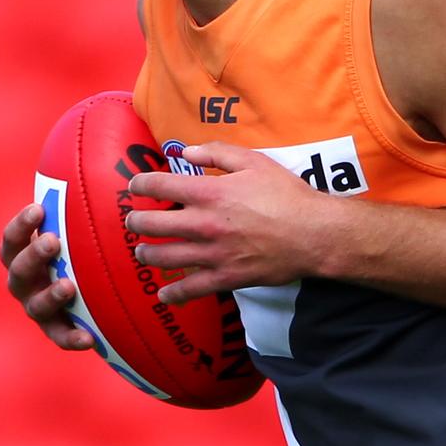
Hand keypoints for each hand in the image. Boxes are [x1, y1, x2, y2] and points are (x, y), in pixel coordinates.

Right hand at [0, 203, 93, 349]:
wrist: (93, 283)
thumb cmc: (83, 239)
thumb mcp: (80, 218)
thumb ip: (87, 193)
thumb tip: (109, 144)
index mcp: (26, 250)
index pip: (13, 236)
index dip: (21, 224)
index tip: (38, 208)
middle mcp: (26, 279)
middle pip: (18, 269)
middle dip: (33, 254)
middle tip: (52, 241)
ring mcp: (38, 305)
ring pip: (35, 305)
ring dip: (50, 295)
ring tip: (68, 286)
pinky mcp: (58, 328)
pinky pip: (61, 336)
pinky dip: (72, 338)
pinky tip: (90, 339)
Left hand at [126, 142, 332, 303]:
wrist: (312, 233)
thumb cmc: (286, 194)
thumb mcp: (254, 161)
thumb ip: (218, 153)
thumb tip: (187, 152)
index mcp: (209, 193)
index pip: (160, 187)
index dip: (140, 184)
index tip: (134, 185)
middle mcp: (204, 224)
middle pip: (153, 225)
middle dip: (136, 221)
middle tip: (133, 220)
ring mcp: (212, 254)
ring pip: (165, 257)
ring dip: (147, 254)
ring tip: (142, 251)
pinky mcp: (225, 277)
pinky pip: (191, 290)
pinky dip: (173, 294)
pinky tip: (164, 294)